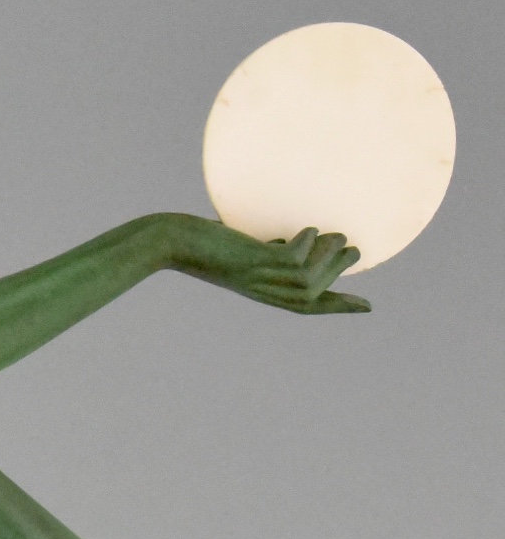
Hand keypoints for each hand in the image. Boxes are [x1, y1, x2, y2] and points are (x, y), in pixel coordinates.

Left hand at [162, 216, 368, 314]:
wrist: (171, 243)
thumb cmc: (203, 243)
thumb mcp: (242, 252)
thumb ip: (267, 251)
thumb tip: (294, 240)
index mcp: (264, 292)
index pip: (309, 307)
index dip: (338, 307)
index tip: (366, 306)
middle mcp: (265, 291)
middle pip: (317, 292)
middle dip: (340, 270)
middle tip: (351, 248)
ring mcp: (260, 278)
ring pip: (311, 276)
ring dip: (330, 254)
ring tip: (336, 235)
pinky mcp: (254, 262)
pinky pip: (295, 257)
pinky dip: (307, 243)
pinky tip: (305, 231)